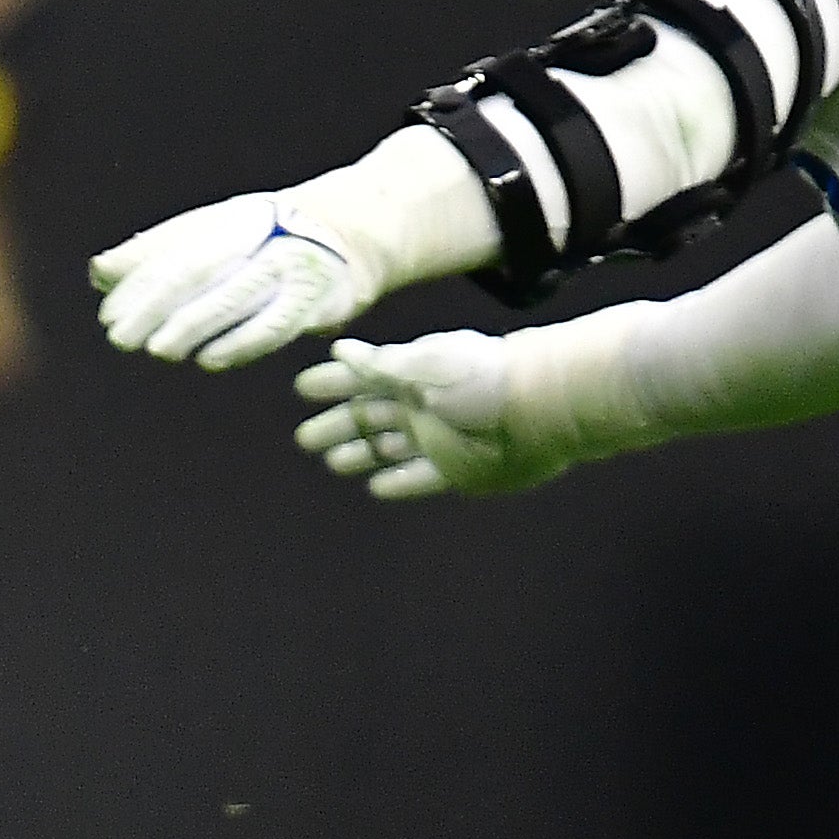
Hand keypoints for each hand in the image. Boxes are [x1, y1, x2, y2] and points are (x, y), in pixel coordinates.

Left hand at [92, 191, 377, 369]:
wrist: (348, 231)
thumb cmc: (262, 239)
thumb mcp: (210, 234)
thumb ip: (156, 252)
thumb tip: (99, 272)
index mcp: (224, 221)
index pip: (172, 254)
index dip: (137, 286)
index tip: (108, 314)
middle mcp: (256, 239)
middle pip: (196, 272)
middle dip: (153, 307)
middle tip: (119, 337)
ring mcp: (286, 267)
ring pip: (233, 297)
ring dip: (191, 327)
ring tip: (157, 349)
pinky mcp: (315, 299)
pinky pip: (274, 324)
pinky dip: (239, 343)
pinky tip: (208, 359)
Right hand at [293, 331, 569, 499]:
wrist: (536, 410)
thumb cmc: (478, 379)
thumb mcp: (423, 365)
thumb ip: (379, 364)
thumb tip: (341, 351)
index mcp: (411, 375)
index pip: (361, 378)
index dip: (332, 383)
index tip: (303, 389)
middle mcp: (421, 406)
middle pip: (370, 418)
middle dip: (338, 426)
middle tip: (306, 439)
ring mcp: (438, 439)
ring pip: (390, 449)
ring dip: (363, 455)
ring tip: (335, 463)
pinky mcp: (456, 469)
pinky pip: (420, 479)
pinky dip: (399, 482)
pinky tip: (377, 487)